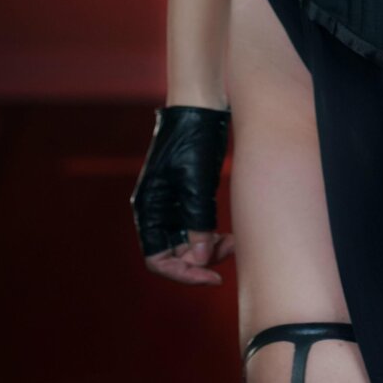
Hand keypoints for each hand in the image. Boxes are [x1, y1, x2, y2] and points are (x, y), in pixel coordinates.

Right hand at [131, 103, 235, 285]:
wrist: (202, 105)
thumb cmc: (194, 138)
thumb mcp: (196, 180)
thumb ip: (198, 220)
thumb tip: (201, 260)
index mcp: (149, 208)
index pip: (158, 259)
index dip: (183, 273)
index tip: (212, 277)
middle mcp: (158, 210)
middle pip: (176, 255)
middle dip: (202, 259)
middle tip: (231, 250)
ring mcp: (174, 205)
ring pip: (190, 244)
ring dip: (210, 249)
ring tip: (234, 242)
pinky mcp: (190, 197)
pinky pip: (198, 229)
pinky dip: (213, 236)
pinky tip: (230, 234)